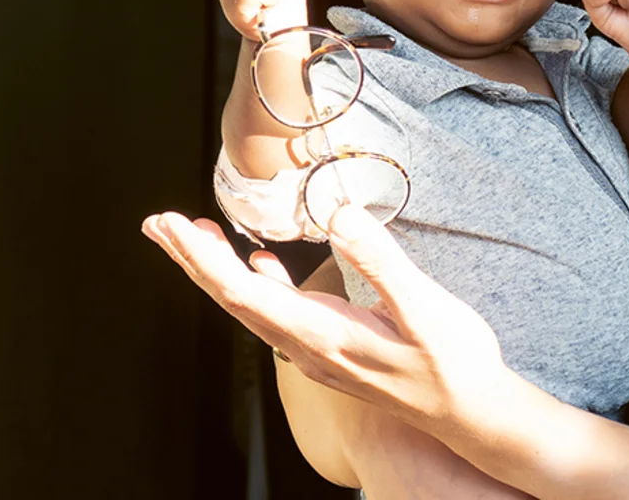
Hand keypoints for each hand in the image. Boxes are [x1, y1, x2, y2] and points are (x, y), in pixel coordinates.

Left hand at [141, 205, 509, 430]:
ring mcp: (319, 351)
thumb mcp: (424, 308)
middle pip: (235, 300)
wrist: (469, 412)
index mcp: (324, 335)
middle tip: (159, 222)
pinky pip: (281, 313)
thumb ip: (380, 261)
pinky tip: (261, 261)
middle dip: (194, 260)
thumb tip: (339, 216)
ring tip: (195, 234)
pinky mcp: (334, 347)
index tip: (174, 225)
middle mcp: (310, 347)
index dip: (203, 259)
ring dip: (219, 269)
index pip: (245, 294)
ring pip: (253, 306)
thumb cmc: (452, 363)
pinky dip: (262, 283)